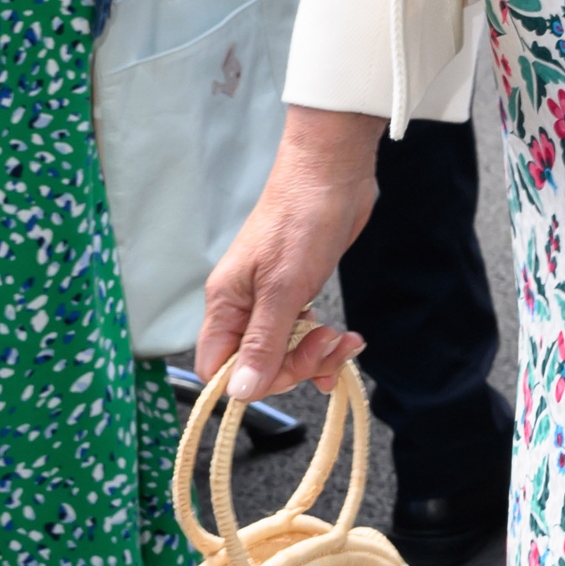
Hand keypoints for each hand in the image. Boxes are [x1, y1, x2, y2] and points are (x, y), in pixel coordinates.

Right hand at [196, 105, 384, 401]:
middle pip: (256, 366)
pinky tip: (346, 339)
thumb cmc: (302, 219)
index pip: (218, 369)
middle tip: (327, 346)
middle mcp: (242, 306)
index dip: (251, 382)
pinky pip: (303, 335)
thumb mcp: (283, 288)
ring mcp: (270, 300)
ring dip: (317, 357)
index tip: (287, 372)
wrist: (332, 173)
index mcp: (226, 304)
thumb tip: (239, 392)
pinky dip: (324, 344)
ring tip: (345, 340)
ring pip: (284, 353)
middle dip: (296, 366)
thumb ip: (262, 343)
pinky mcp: (296, 293)